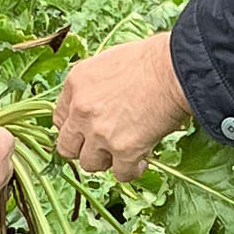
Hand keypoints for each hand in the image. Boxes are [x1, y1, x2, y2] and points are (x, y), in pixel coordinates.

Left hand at [56, 31, 192, 181]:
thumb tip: (99, 101)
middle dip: (83, 149)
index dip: (74, 128)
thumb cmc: (151, 59)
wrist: (175, 69)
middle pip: (67, 146)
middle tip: (101, 146)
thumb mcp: (109, 62)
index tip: (85, 131)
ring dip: (106, 161)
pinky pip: (120, 174)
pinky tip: (141, 160)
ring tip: (123, 152)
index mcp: (75, 85)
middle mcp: (81, 111)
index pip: (59, 119)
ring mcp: (100, 133)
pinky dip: (131, 171)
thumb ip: (95, 85)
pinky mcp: (124, 150)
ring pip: (89, 164)